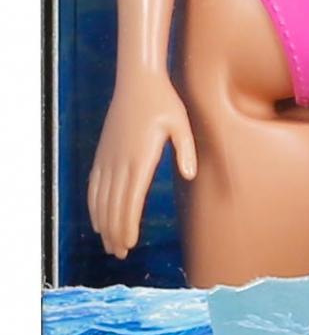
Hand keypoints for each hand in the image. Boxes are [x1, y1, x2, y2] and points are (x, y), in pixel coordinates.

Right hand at [87, 69, 197, 257]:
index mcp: (140, 157)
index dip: (127, 224)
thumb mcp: (181, 123)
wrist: (137, 81)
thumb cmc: (163, 102)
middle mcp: (120, 160)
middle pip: (114, 205)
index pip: (130, 199)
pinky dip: (93, 205)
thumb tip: (189, 174)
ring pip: (101, 198)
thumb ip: (186, 149)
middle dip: (116, 232)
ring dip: (104, 223)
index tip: (129, 243)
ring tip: (109, 245)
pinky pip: (94, 185)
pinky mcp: (103, 153)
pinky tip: (97, 220)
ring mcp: (108, 157)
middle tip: (120, 254)